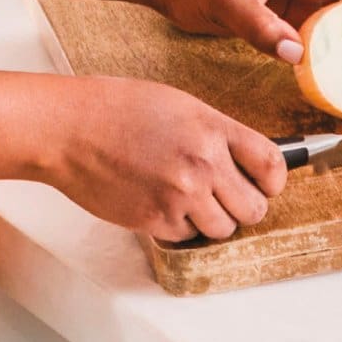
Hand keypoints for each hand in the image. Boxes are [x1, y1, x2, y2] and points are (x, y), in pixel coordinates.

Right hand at [43, 76, 289, 242]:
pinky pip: (187, 236)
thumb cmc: (116, 109)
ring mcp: (180, 196)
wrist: (68, 129)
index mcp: (212, 128)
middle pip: (253, 209)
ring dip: (211, 220)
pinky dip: (178, 225)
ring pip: (223, 229)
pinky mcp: (156, 220)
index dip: (273, 181)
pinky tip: (158, 201)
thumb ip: (215, 133)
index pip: (271, 164)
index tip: (265, 185)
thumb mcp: (178, 105)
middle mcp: (202, 164)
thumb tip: (245, 161)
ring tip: (188, 200)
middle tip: (225, 199)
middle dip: (243, 207)